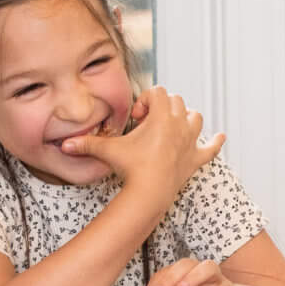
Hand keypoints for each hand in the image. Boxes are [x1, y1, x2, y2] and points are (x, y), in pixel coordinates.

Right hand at [69, 88, 224, 205]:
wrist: (149, 193)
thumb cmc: (132, 169)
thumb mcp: (108, 152)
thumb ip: (87, 144)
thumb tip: (65, 144)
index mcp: (162, 115)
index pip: (158, 92)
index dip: (145, 101)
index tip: (135, 119)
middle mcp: (180, 124)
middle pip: (177, 101)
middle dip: (162, 107)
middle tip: (146, 125)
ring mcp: (190, 142)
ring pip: (196, 118)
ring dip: (186, 118)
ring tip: (172, 126)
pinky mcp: (195, 159)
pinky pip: (211, 148)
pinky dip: (215, 143)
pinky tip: (219, 138)